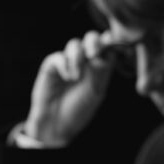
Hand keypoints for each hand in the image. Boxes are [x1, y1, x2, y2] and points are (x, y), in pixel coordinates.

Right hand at [24, 31, 114, 145]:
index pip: (107, 46)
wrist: (58, 125)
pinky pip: (58, 57)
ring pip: (74, 44)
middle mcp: (84, 61)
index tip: (112, 46)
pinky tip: (68, 78)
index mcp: (99, 66)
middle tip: (94, 54)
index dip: (110, 42)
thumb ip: (101, 71)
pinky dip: (65, 65)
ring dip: (78, 57)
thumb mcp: (96, 92)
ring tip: (77, 78)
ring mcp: (68, 62)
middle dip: (94, 42)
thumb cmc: (79, 110)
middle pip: (91, 38)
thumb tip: (106, 52)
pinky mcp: (51, 67)